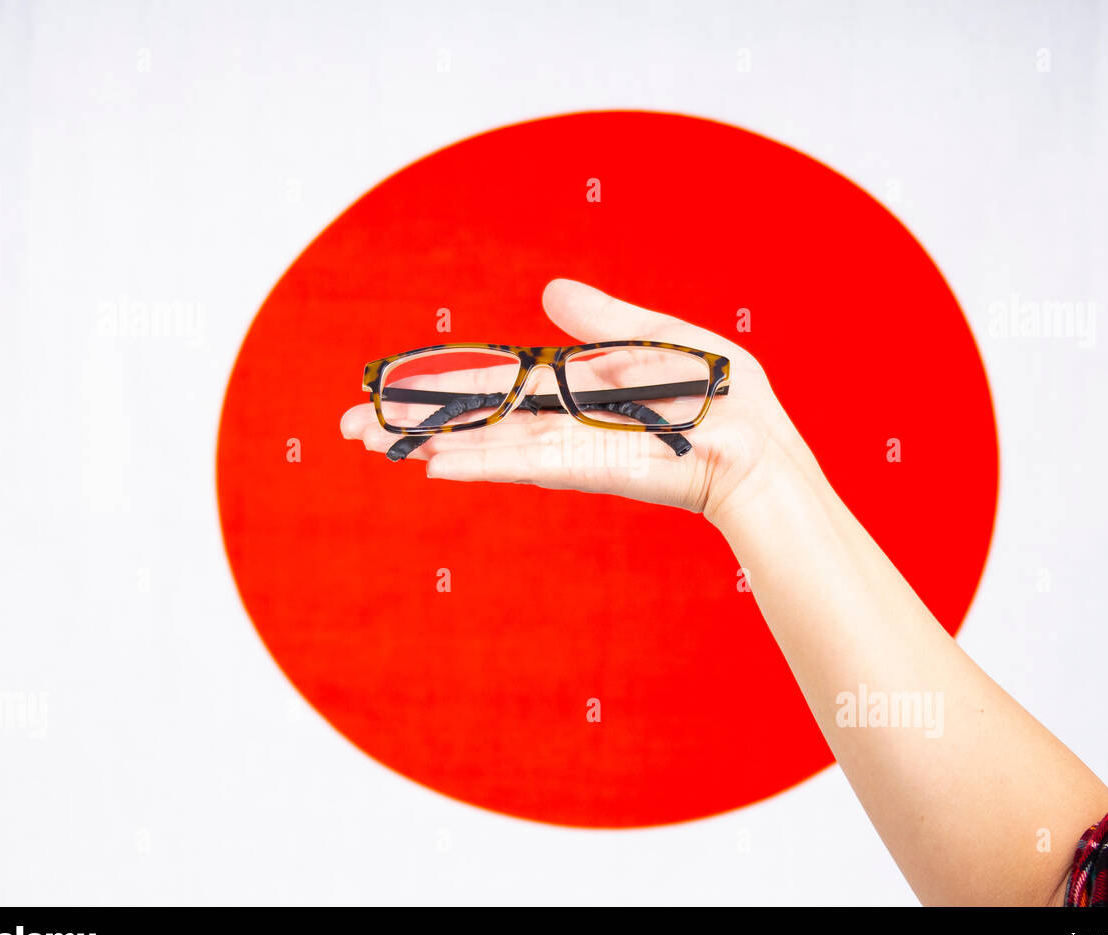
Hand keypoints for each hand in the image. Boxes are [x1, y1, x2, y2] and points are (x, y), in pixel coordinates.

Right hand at [340, 278, 811, 521]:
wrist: (759, 443)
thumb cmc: (721, 393)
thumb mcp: (657, 337)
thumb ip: (602, 321)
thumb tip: (548, 294)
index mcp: (572, 386)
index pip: (492, 384)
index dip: (441, 385)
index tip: (389, 390)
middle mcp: (560, 421)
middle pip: (472, 418)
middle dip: (412, 422)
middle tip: (349, 428)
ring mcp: (571, 447)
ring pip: (484, 443)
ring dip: (426, 443)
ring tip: (369, 443)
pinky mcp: (590, 467)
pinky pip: (525, 462)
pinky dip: (480, 464)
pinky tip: (433, 466)